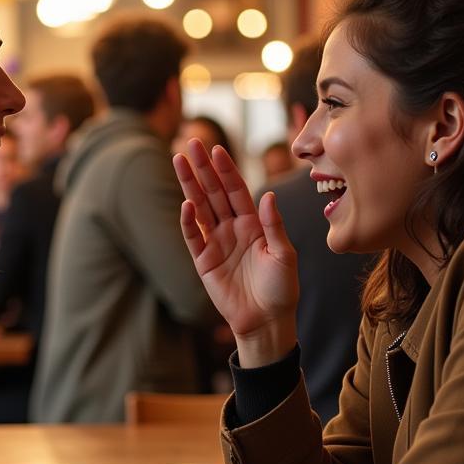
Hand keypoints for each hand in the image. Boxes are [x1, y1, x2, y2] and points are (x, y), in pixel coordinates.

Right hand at [173, 139, 298, 366]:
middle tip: (191, 142)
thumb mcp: (284, 255)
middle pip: (214, 192)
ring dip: (189, 185)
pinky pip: (193, 237)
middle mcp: (232, 228)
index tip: (216, 149)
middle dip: (202, 168)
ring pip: (199, 207)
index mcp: (253, 223)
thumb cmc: (282, 289)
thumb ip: (274, 226)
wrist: (267, 322)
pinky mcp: (203, 261)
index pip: (236, 189)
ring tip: (179, 161)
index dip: (226, 169)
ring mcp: (215, 243)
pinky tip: (186, 203)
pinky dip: (188, 221)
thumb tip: (267, 196)